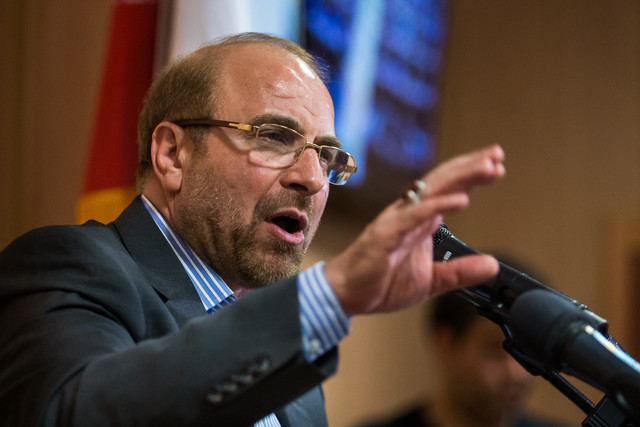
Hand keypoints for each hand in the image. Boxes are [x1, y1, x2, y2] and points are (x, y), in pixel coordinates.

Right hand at [324, 144, 505, 315]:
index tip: (497, 166)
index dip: (472, 176)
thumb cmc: (382, 283)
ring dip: (462, 177)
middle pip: (444, 181)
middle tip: (497, 153)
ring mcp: (398, 221)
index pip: (450, 189)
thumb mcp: (432, 281)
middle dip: (472, 165)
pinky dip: (438, 206)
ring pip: (433, 190)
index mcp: (420, 220)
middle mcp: (410, 213)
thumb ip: (461, 272)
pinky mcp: (387, 233)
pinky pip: (415, 216)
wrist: (348, 295)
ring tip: (487, 167)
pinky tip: (462, 200)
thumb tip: (492, 265)